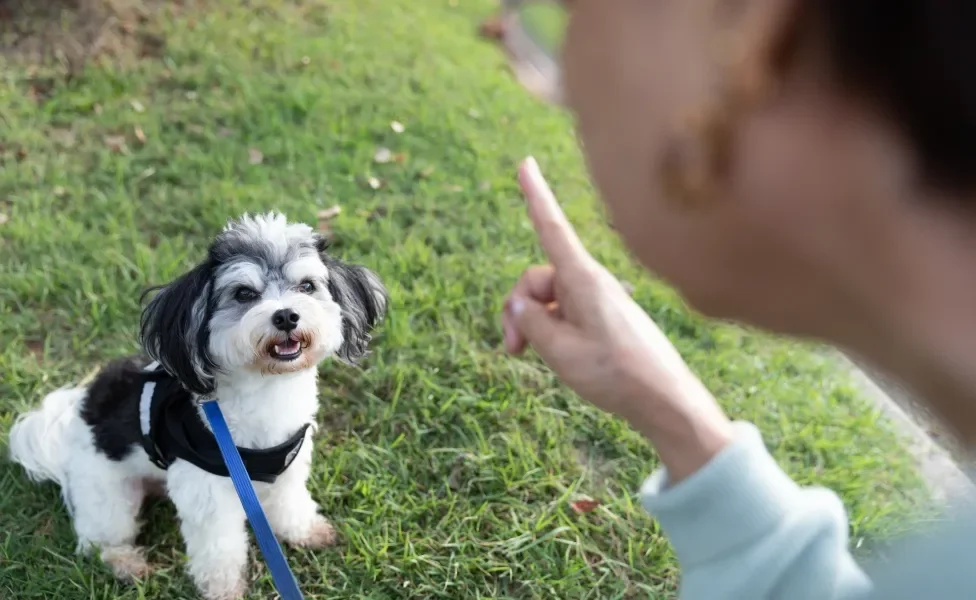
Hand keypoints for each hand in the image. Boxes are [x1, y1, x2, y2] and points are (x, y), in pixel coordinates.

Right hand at [503, 157, 733, 481]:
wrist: (663, 399)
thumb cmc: (614, 374)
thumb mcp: (559, 350)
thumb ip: (530, 322)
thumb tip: (520, 306)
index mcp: (583, 279)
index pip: (552, 228)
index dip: (536, 195)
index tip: (525, 162)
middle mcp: (591, 281)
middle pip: (537, 278)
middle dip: (518, 309)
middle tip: (512, 349)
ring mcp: (598, 299)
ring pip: (549, 299)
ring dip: (533, 324)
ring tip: (530, 357)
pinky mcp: (604, 316)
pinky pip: (566, 312)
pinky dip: (552, 330)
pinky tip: (559, 357)